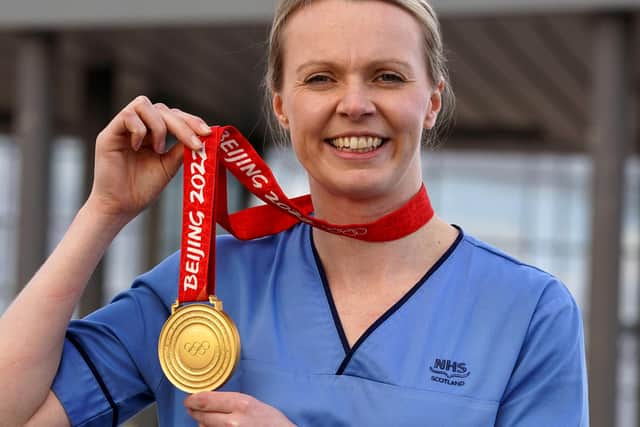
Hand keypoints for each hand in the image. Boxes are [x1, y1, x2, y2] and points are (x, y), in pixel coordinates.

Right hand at [87, 95, 210, 221]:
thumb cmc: (142, 189)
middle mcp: (137, 127)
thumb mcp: (168, 166)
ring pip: (143, 104)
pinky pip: (126, 116)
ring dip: (159, 125)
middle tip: (195, 144)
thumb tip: (201, 136)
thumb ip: (181, 149)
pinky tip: (140, 147)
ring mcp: (122, 129)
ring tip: (160, 149)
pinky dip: (139, 129)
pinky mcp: (108, 134)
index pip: (172, 115)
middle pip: (162, 108)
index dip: (190, 120)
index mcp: (151, 134)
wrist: (120, 207)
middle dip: (182, 124)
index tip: (207, 133)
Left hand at [184, 391, 295, 426]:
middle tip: (192, 408)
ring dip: (203, 423)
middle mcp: (233, 421)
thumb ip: (232, 402)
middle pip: (201, 415)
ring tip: (208, 419)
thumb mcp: (253, 403)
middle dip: (195, 411)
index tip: (189, 399)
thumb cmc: (272, 422)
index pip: (205, 400)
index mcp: (240, 404)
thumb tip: (210, 400)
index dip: (192, 399)